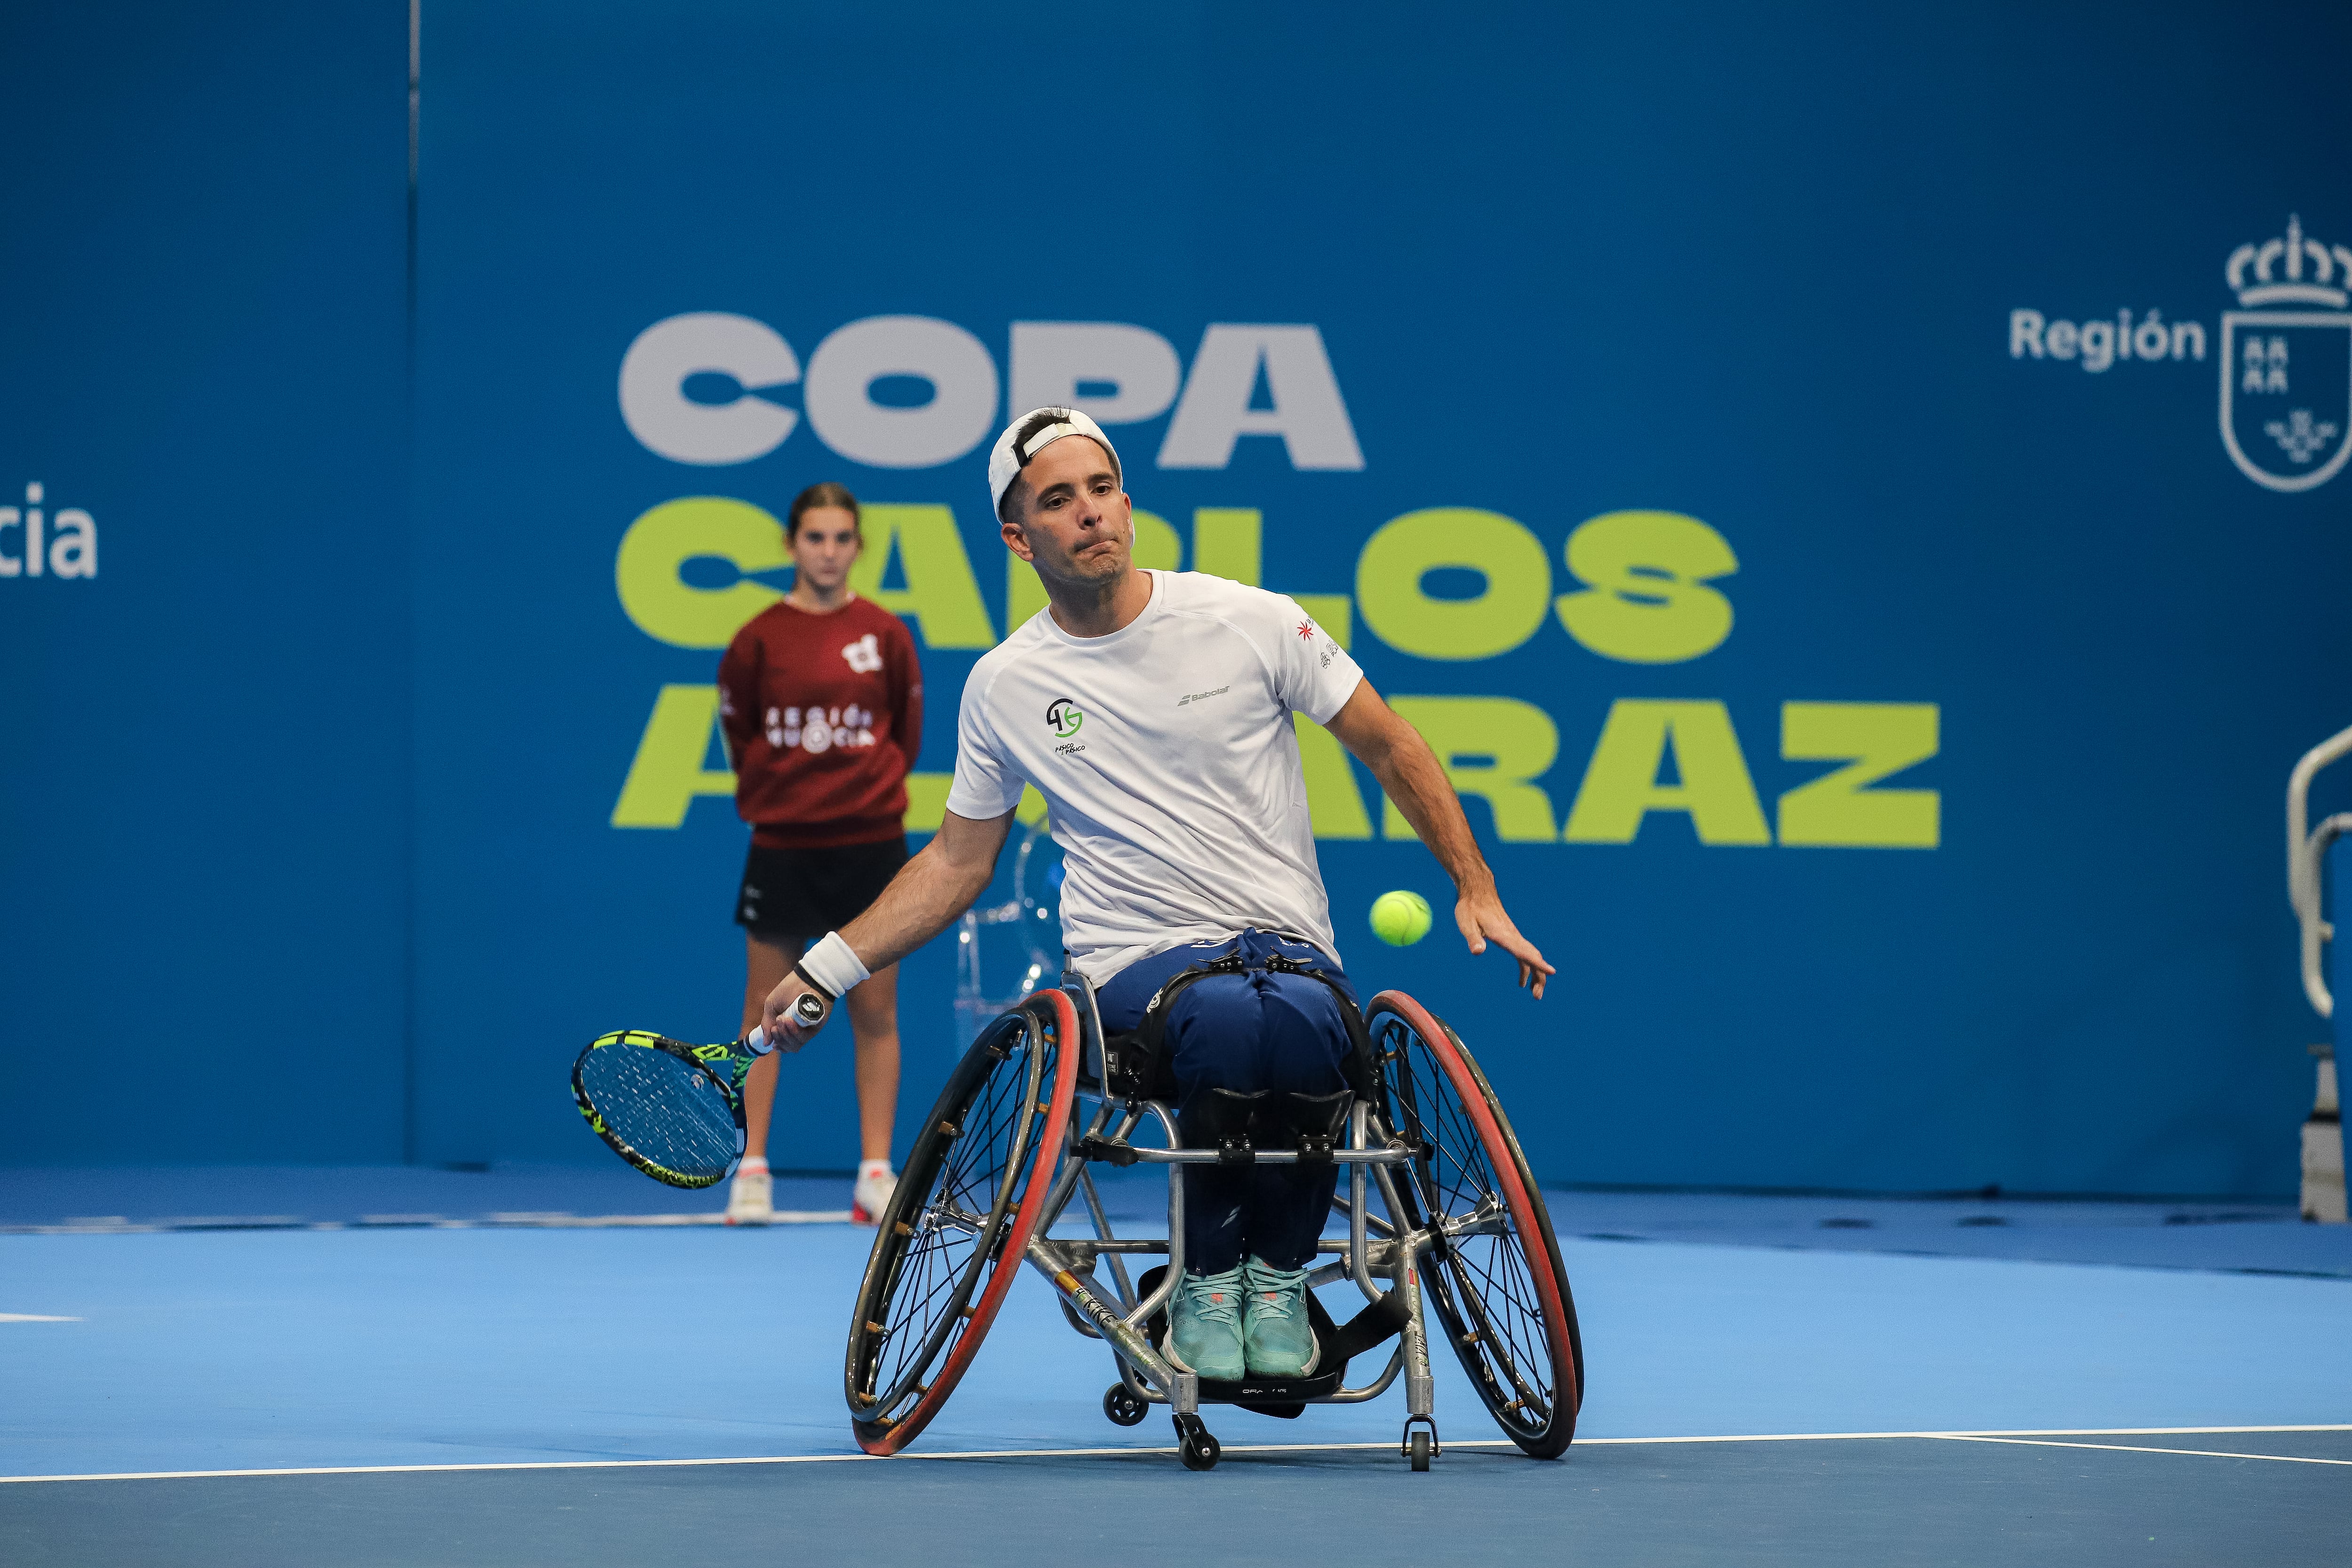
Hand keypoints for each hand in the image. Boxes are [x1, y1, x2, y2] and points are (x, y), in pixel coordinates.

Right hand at [760, 973, 832, 1052]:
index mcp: (786, 1026)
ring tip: (783, 1019)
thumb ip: (767, 1024)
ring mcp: (806, 1030)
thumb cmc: (789, 989)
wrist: (807, 980)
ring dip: (785, 1035)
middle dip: (778, 1038)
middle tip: (776, 1025)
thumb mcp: (772, 1006)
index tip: (773, 1043)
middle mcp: (797, 1030)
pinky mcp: (815, 1028)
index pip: (783, 1044)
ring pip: (794, 1045)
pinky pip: (803, 1038)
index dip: (778, 1045)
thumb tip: (765, 1043)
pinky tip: (790, 1021)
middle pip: (787, 1047)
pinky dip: (794, 1032)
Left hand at [1455, 884, 1554, 999]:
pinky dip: (1526, 968)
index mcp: (1504, 935)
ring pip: (1530, 957)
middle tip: (1537, 997)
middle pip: (1532, 957)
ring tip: (1534, 993)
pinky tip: (1521, 981)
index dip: (1538, 963)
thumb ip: (1473, 938)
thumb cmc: (1470, 907)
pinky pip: (1523, 954)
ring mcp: (1514, 936)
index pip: (1524, 952)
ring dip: (1535, 975)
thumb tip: (1478, 952)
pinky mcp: (1511, 936)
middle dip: (1539, 976)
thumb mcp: (1466, 922)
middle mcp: (1513, 936)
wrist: (1478, 891)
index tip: (1552, 972)